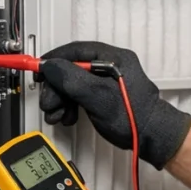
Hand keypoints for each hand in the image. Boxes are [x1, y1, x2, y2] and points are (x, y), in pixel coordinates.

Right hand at [38, 41, 190, 167]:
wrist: (151, 139)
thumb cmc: (134, 118)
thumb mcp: (98, 97)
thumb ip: (72, 79)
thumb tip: (51, 66)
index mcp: (113, 58)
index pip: (76, 50)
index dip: (54, 60)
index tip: (39, 70)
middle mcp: (111, 65)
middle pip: (72, 68)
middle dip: (56, 87)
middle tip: (49, 102)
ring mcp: (108, 81)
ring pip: (74, 83)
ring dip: (61, 99)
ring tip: (57, 114)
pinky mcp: (105, 94)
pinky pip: (81, 94)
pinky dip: (70, 105)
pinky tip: (68, 116)